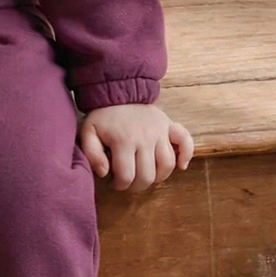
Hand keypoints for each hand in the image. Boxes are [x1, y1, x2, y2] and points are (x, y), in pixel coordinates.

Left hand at [79, 103, 193, 191]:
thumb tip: (105, 173)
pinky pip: (186, 142)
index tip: (114, 182)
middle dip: (137, 185)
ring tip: (145, 175)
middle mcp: (145, 137)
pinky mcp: (169, 126)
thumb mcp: (88, 132)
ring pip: (167, 165)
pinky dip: (187, 155)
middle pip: (147, 176)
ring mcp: (160, 131)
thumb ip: (91, 154)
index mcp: (123, 139)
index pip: (126, 176)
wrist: (119, 90)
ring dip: (158, 177)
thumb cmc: (103, 116)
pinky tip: (181, 166)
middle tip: (128, 182)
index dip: (119, 185)